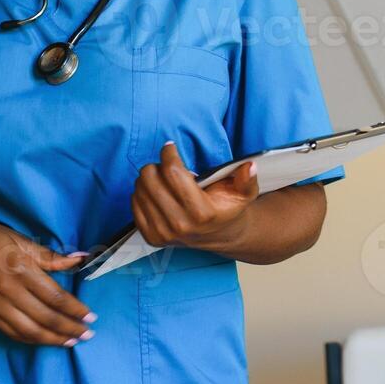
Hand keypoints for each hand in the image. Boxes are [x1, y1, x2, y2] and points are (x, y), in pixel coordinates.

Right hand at [0, 213, 96, 346]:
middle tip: (87, 334)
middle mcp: (9, 292)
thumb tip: (80, 259)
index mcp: (21, 270)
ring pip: (29, 331)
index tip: (90, 317)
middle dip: (69, 329)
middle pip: (45, 318)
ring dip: (52, 339)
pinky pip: (11, 332)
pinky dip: (30, 339)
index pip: (55, 297)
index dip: (75, 310)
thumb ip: (50, 256)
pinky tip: (43, 340)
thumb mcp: (20, 240)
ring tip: (71, 342)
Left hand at [132, 141, 259, 250]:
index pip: (173, 173)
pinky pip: (134, 203)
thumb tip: (249, 166)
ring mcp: (163, 233)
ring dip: (150, 178)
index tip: (170, 147)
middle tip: (168, 166)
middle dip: (157, 165)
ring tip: (165, 180)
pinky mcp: (150, 236)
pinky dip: (142, 192)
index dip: (169, 154)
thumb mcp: (244, 193)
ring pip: (140, 189)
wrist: (220, 236)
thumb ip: (247, 179)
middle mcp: (180, 225)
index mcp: (201, 212)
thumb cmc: (228, 208)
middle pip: (151, 179)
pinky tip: (157, 192)